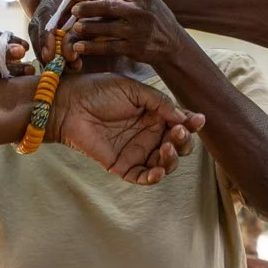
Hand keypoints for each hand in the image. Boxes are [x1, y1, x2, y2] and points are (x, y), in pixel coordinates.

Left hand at [52, 71, 203, 181]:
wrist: (69, 104)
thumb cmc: (98, 91)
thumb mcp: (134, 90)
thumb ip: (159, 102)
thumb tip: (183, 118)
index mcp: (154, 116)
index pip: (180, 124)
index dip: (192, 124)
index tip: (197, 119)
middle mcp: (149, 135)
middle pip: (178, 146)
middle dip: (184, 142)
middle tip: (177, 132)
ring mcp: (136, 152)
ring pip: (165, 164)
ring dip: (172, 159)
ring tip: (167, 148)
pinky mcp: (122, 166)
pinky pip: (143, 177)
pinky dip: (154, 178)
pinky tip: (158, 171)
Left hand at [56, 0, 191, 69]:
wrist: (174, 45)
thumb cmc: (154, 19)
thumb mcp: (147, 0)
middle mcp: (141, 10)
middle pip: (107, 6)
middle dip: (87, 8)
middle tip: (74, 11)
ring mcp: (138, 30)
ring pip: (106, 27)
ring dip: (87, 28)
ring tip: (75, 28)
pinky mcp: (135, 48)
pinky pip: (108, 47)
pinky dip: (92, 48)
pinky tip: (80, 47)